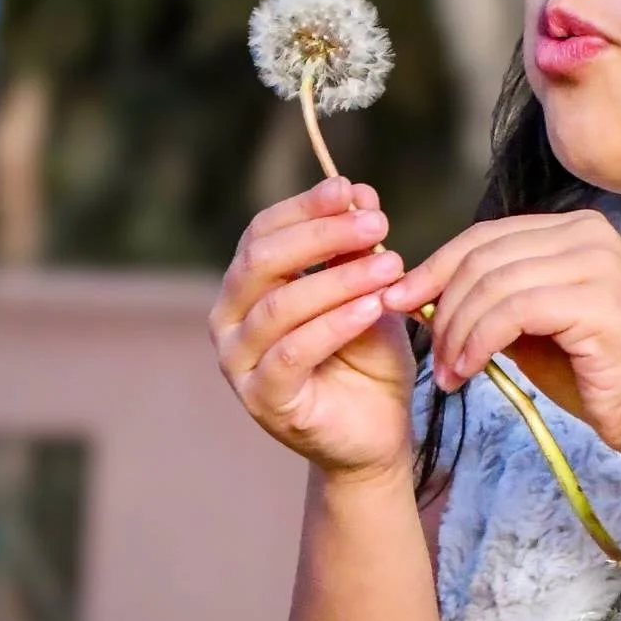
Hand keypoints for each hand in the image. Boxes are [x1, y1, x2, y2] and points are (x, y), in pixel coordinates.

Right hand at [209, 176, 413, 481]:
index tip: (350, 190)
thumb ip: (358, 247)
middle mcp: (229, 320)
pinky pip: (292, 354)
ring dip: (339, 280)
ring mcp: (239, 363)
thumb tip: (358, 191)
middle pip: (263, 262)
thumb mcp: (369, 290)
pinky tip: (373, 307)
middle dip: (323, 236)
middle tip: (377, 224)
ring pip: (279, 307)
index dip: (305, 207)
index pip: (263, 233)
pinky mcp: (263, 399)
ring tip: (390, 266)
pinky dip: (335, 324)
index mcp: (246, 286)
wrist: (375, 429)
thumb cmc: (365, 354)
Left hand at [380, 209, 620, 463]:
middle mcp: (589, 233)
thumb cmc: (603, 377)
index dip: (435, 267)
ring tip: (448, 373)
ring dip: (456, 332)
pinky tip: (469, 372)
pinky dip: (477, 343)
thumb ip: (494, 302)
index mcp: (577, 230)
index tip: (398, 301)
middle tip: (428, 351)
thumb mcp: (537, 329)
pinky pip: (511, 312)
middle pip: (482, 254)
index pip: (486, 236)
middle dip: (440, 303)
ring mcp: (595, 263)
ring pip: (491, 283)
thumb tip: (425, 293)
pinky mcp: (596, 302)